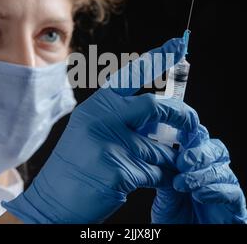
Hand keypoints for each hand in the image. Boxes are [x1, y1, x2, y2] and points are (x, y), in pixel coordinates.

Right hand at [2, 37, 199, 222]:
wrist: (53, 200)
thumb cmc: (77, 164)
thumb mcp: (93, 129)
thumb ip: (123, 118)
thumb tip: (162, 113)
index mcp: (99, 104)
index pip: (132, 74)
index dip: (158, 58)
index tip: (178, 45)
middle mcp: (103, 118)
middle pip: (156, 107)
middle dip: (182, 116)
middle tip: (193, 125)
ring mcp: (111, 143)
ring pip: (161, 147)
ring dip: (171, 158)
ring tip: (165, 165)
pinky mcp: (120, 170)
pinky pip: (158, 172)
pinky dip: (166, 178)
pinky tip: (159, 180)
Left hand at [151, 124, 246, 223]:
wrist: (180, 239)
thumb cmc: (173, 219)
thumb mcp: (165, 192)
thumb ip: (168, 172)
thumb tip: (163, 150)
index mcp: (197, 164)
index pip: (200, 140)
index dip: (192, 132)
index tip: (179, 132)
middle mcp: (214, 173)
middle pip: (216, 149)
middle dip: (198, 153)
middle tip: (181, 162)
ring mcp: (226, 189)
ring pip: (222, 170)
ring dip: (202, 175)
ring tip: (184, 183)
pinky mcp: (237, 208)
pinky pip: (233, 193)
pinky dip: (215, 191)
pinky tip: (200, 195)